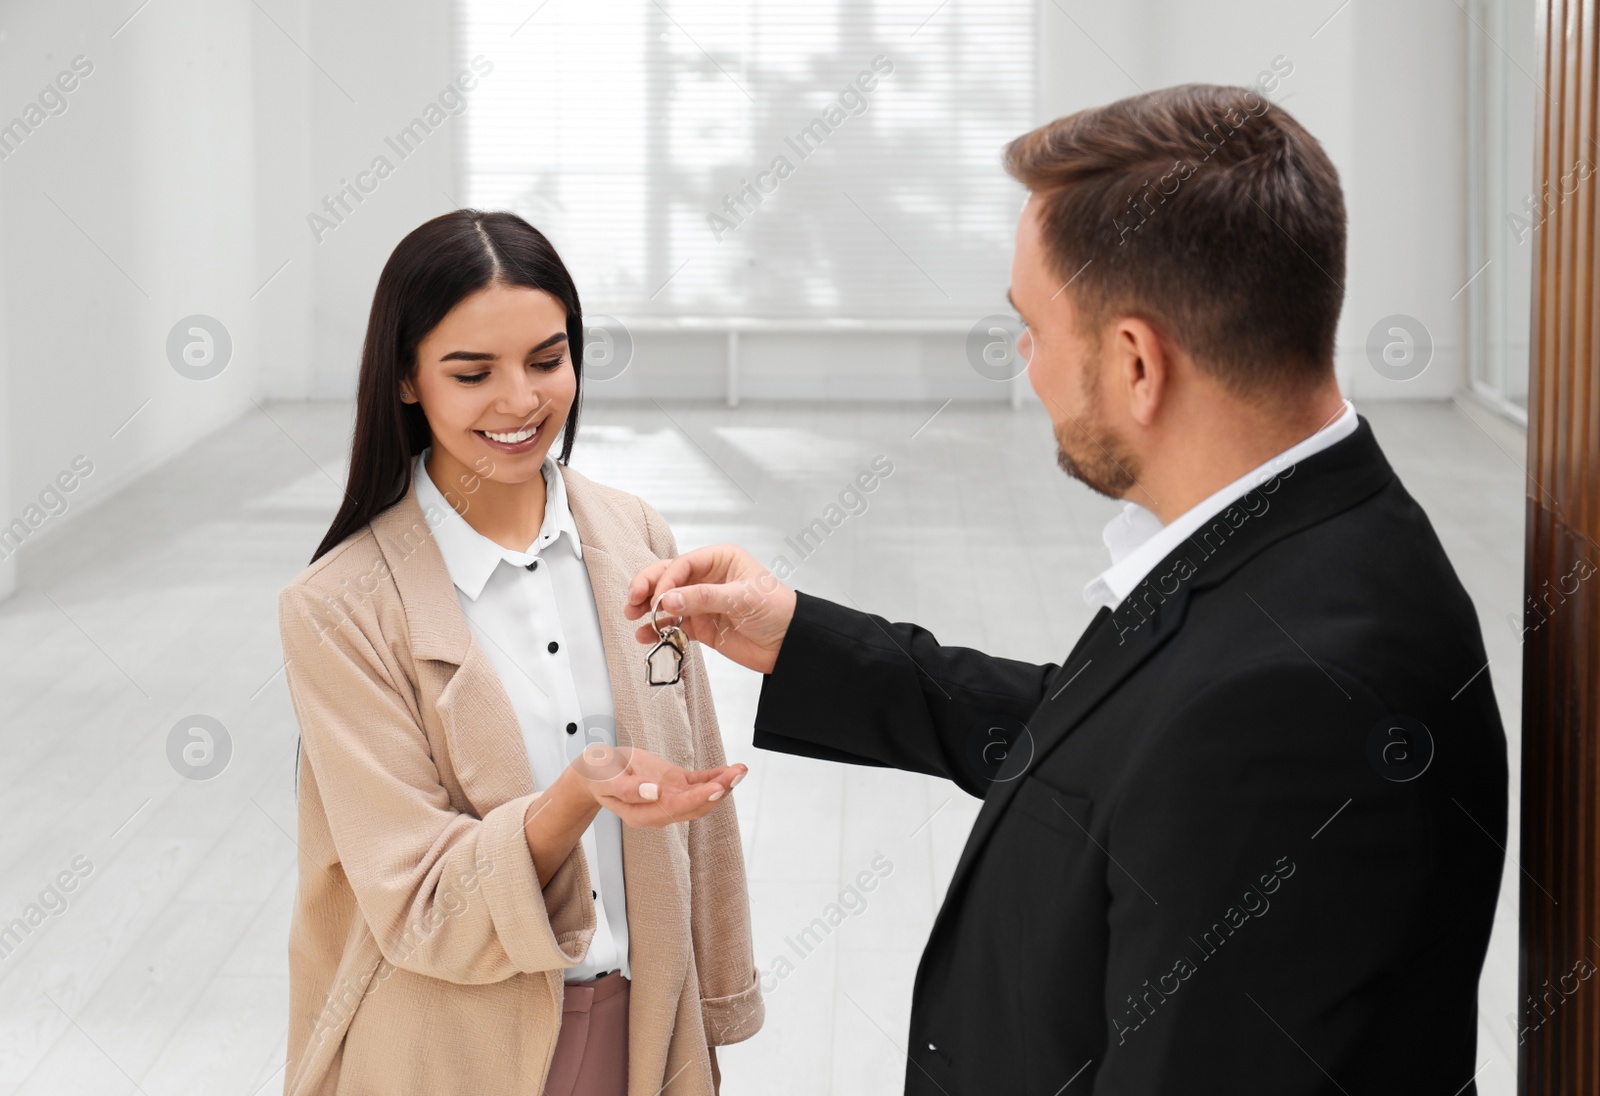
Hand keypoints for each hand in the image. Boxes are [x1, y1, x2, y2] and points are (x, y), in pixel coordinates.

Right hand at [565, 743, 745, 827]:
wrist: (598, 771)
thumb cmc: (600, 776)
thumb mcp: (606, 781)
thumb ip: (629, 789)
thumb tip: (653, 792)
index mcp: (642, 814)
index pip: (674, 809)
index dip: (697, 799)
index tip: (716, 787)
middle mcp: (660, 810)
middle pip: (694, 805)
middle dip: (719, 791)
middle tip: (736, 775)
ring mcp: (670, 798)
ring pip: (701, 795)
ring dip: (723, 784)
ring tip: (740, 770)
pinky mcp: (674, 785)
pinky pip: (698, 783)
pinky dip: (715, 776)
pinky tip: (731, 770)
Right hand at [626, 544, 797, 673]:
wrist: (790, 645)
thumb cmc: (777, 610)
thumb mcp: (742, 598)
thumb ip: (703, 598)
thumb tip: (667, 600)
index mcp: (721, 560)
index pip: (682, 564)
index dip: (666, 580)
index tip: (659, 599)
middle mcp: (708, 578)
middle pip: (668, 579)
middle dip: (647, 589)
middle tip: (632, 602)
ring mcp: (702, 603)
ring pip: (666, 602)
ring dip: (648, 610)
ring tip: (634, 619)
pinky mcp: (701, 626)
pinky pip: (673, 626)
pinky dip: (658, 631)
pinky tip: (646, 637)